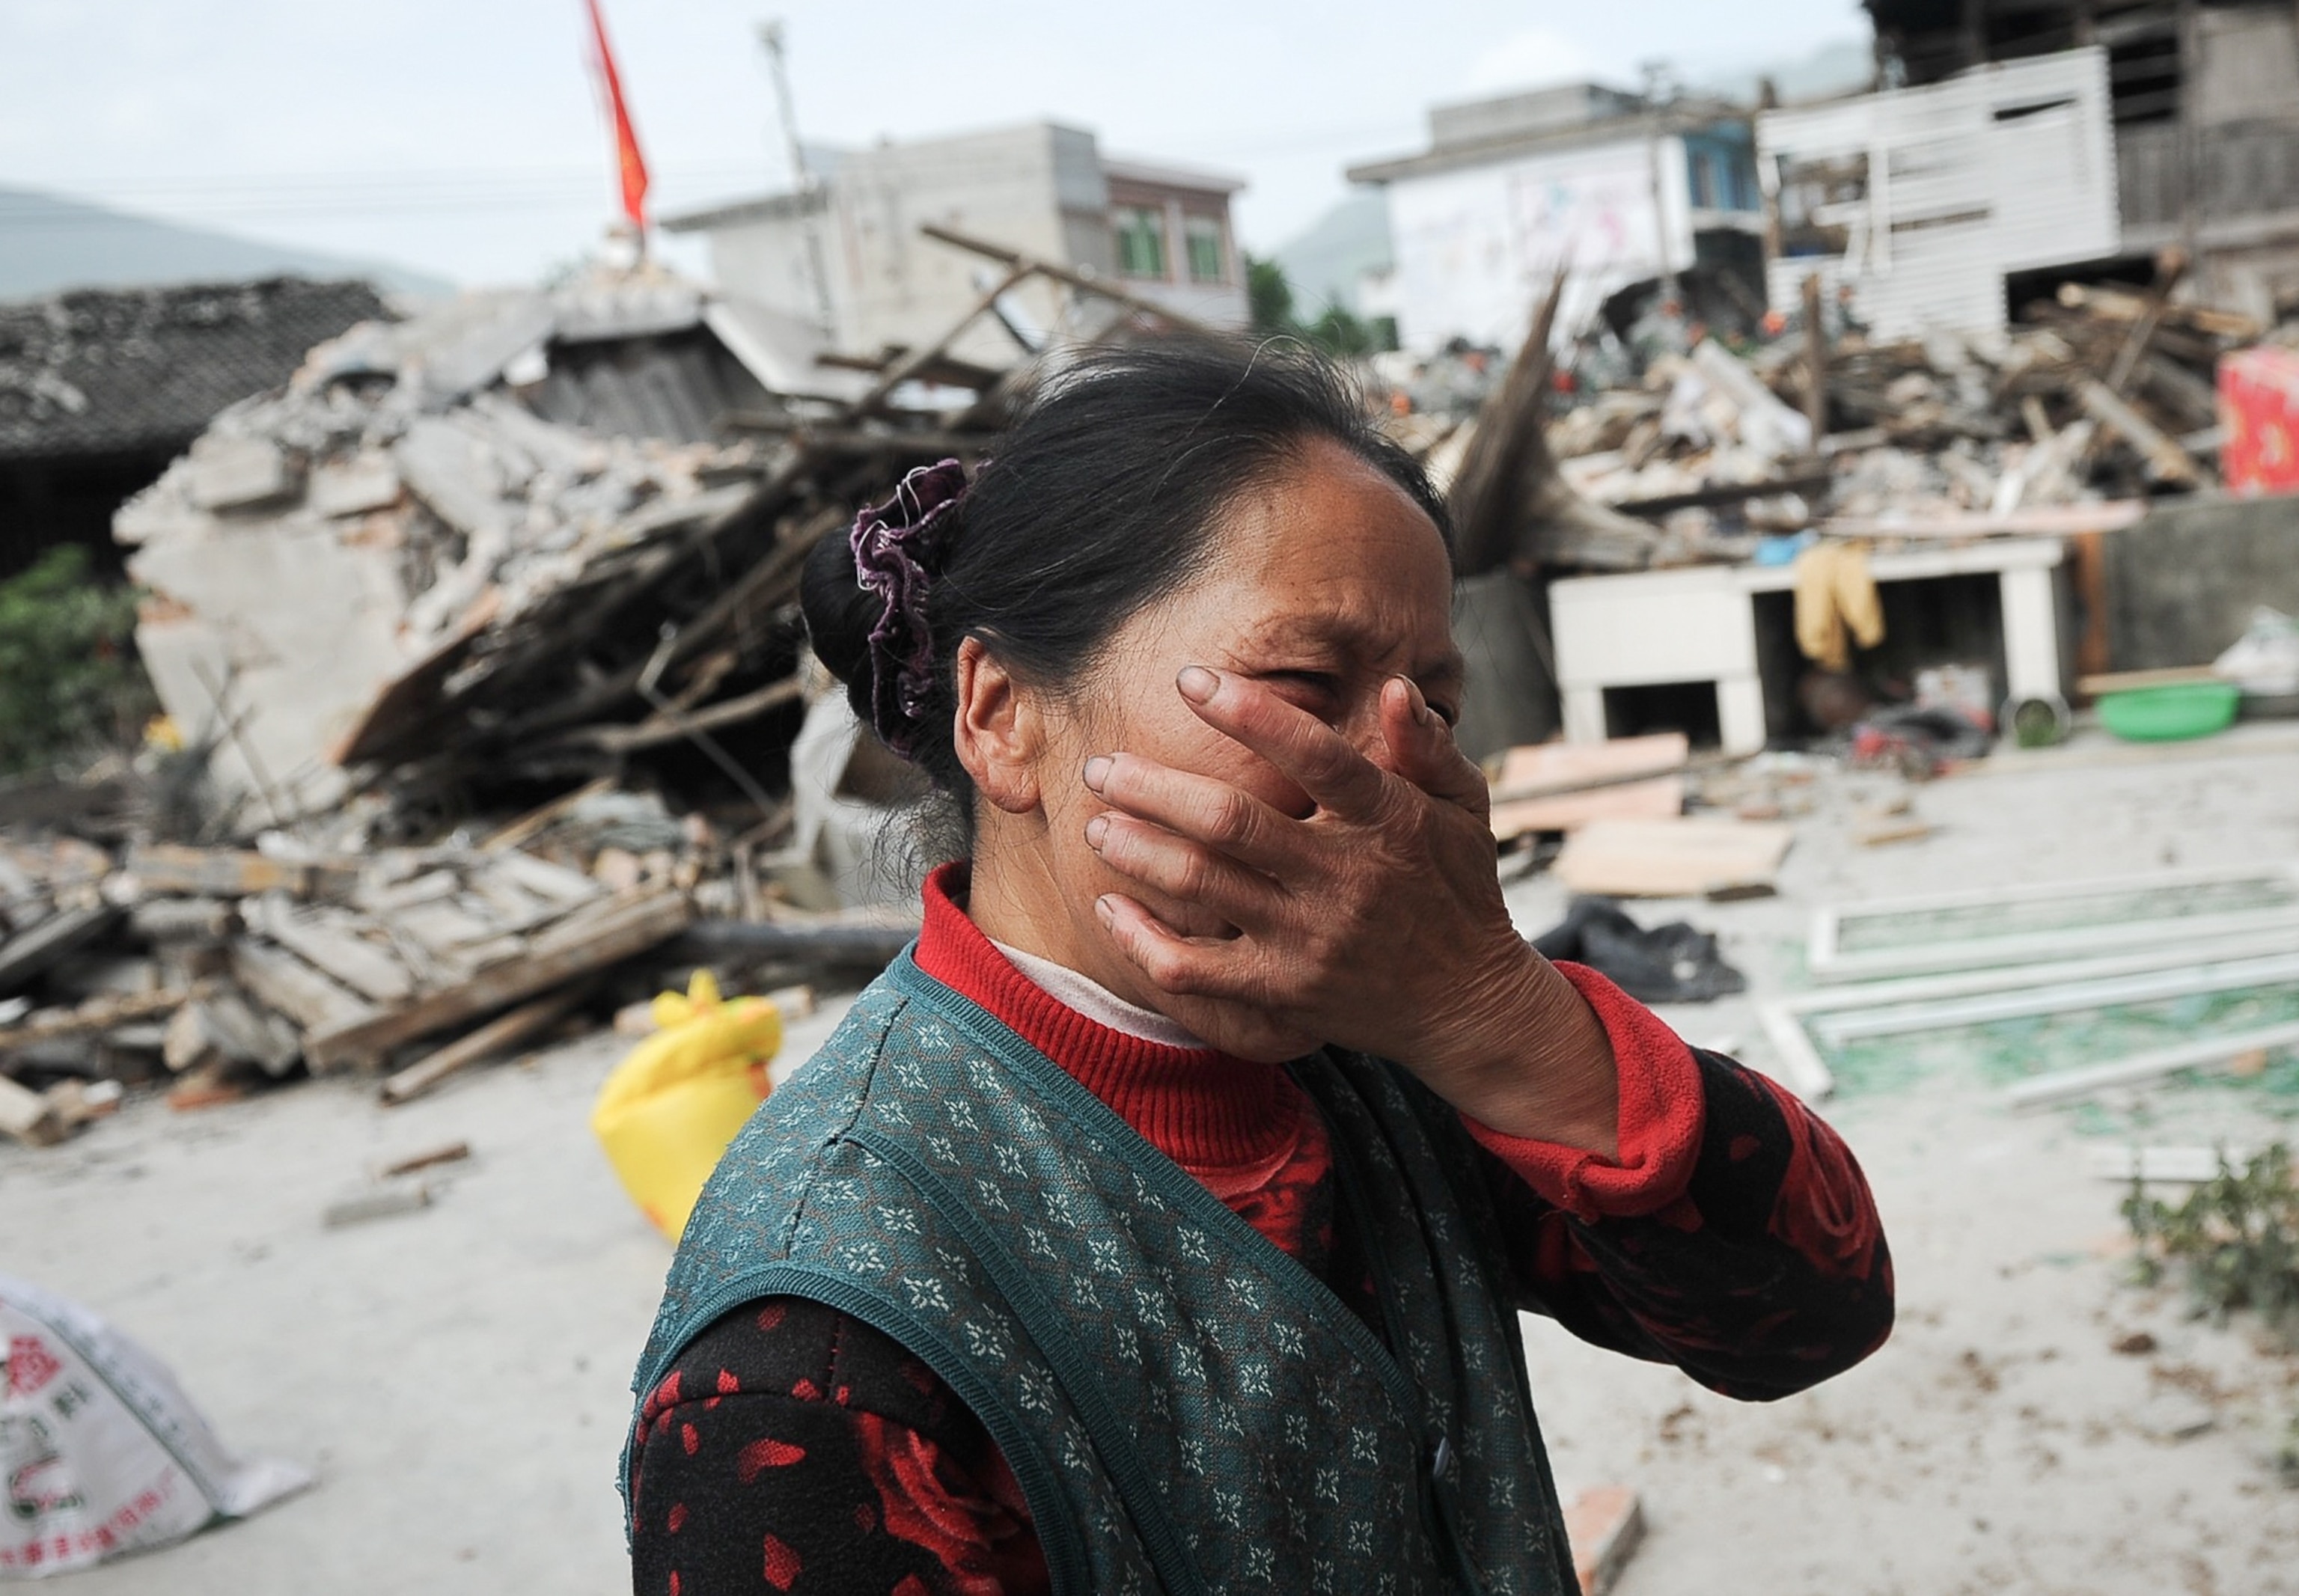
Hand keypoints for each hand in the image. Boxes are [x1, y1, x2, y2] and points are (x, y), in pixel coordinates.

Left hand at [1083, 665, 1618, 1154]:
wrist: (1469, 1005)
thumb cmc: (1458, 888)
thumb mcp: (1465, 808)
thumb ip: (1427, 746)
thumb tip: (1394, 687)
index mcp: (1387, 821)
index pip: (1314, 755)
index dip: (1248, 712)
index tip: (1187, 679)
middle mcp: (1344, 879)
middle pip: (1228, 820)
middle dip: (1151, 787)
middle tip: (1102, 764)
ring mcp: (1308, 941)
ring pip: (1200, 885)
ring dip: (1134, 850)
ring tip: (1093, 823)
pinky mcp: (1283, 992)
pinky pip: (1193, 969)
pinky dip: (1141, 939)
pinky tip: (1109, 907)